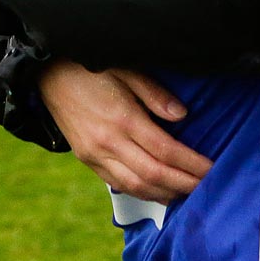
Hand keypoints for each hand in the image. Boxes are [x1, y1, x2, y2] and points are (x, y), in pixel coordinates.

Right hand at [38, 60, 212, 203]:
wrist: (47, 74)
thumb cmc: (89, 67)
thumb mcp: (126, 69)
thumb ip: (155, 94)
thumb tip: (182, 115)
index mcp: (122, 118)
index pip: (166, 150)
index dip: (192, 164)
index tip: (212, 168)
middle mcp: (108, 142)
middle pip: (154, 175)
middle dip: (184, 184)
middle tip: (207, 187)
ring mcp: (94, 154)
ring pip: (136, 186)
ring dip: (165, 193)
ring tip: (188, 192)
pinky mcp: (86, 159)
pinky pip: (118, 184)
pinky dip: (142, 192)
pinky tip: (159, 191)